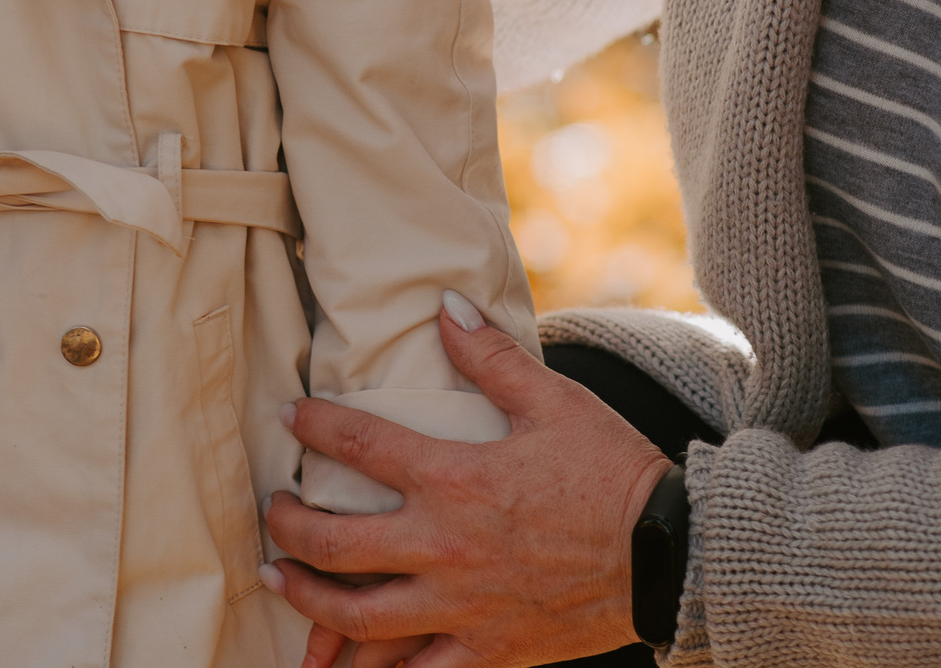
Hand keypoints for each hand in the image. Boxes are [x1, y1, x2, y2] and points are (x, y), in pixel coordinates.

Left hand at [261, 297, 671, 667]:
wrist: (669, 554)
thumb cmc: (613, 471)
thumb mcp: (553, 401)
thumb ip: (490, 358)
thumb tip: (445, 307)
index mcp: (456, 479)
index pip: (359, 444)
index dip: (314, 426)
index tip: (290, 418)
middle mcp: (446, 546)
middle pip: (336, 544)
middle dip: (289, 528)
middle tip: (272, 513)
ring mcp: (462, 605)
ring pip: (361, 616)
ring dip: (309, 599)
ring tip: (279, 581)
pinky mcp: (488, 649)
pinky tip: (346, 662)